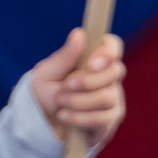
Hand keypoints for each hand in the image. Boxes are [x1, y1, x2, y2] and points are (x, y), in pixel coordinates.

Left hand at [30, 29, 126, 149]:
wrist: (41, 123)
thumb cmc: (46, 92)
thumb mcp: (47, 73)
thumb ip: (64, 57)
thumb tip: (79, 34)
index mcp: (94, 58)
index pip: (113, 46)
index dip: (108, 51)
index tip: (91, 62)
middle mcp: (108, 77)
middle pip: (116, 71)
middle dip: (89, 80)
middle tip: (67, 84)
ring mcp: (112, 99)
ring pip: (108, 97)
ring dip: (79, 100)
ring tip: (60, 102)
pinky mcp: (110, 120)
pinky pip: (103, 118)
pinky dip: (80, 117)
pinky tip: (64, 116)